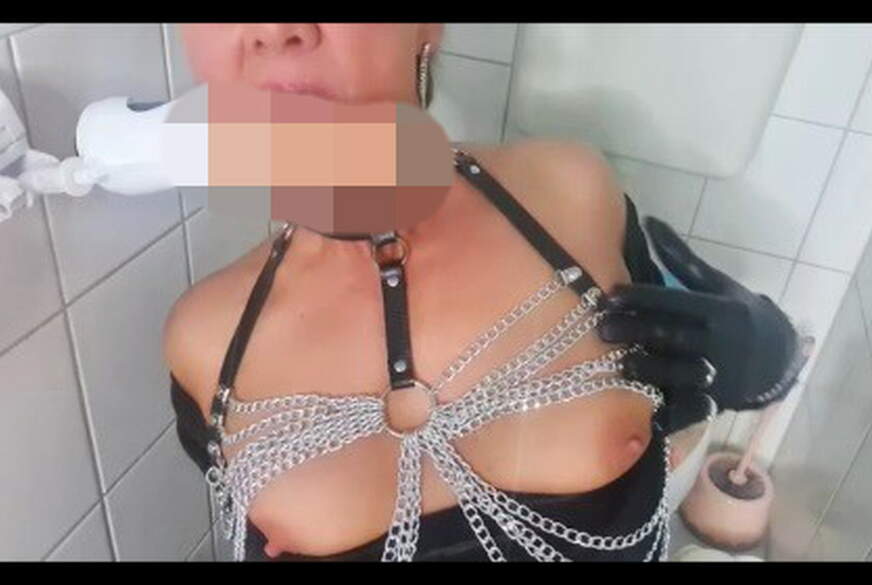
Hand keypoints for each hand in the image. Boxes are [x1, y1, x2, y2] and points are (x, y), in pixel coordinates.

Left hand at [598, 217, 808, 430]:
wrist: (777, 361)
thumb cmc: (736, 314)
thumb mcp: (717, 285)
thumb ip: (681, 258)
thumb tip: (648, 220)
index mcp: (722, 311)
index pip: (676, 302)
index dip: (642, 298)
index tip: (610, 294)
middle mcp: (721, 343)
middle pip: (671, 337)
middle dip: (635, 332)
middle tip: (599, 328)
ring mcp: (718, 377)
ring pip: (676, 372)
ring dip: (644, 368)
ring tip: (614, 362)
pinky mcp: (712, 404)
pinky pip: (682, 402)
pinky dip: (659, 399)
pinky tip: (631, 396)